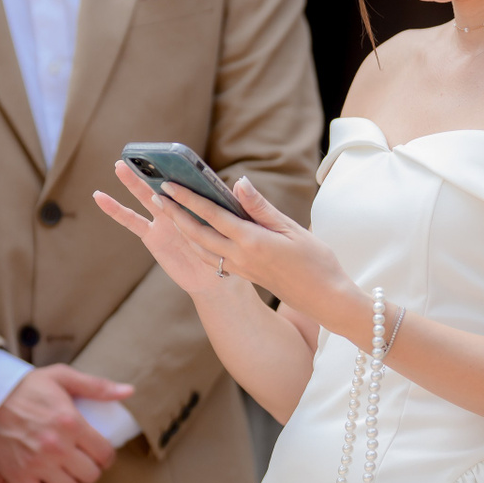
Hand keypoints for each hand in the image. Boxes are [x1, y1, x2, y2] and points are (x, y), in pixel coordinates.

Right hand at [0, 364, 132, 482]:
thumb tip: (128, 391)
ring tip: (67, 477)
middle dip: (90, 471)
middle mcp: (57, 446)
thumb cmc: (26, 387)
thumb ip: (96, 386)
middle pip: (90, 475)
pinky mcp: (19, 477)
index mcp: (71, 422)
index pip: (105, 454)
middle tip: (82, 465)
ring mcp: (38, 465)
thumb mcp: (62, 377)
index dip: (106, 457)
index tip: (100, 455)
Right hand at [94, 162, 250, 298]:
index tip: (171, 153)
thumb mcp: (252, 226)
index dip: (182, 167)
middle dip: (152, 169)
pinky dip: (116, 210)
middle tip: (138, 152)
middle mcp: (181, 207)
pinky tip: (100, 198)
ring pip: (146, 197)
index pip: (191, 179)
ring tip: (118, 165)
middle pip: (165, 184)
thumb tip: (241, 182)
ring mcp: (165, 220)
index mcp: (202, 200)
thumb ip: (249, 205)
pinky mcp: (152, 236)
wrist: (218, 280)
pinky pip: (132, 221)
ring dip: (133, 182)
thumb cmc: (234, 251)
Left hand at [120, 170, 357, 323]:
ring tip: (169, 212)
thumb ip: (261, 207)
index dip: (188, 199)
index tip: (169, 185)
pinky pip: (212, 259)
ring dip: (182, 230)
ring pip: (201, 248)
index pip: (212, 215)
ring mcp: (240, 269)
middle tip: (157, 195)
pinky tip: (194, 235)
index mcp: (252, 241)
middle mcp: (240, 257)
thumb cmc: (316, 261)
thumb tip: (238, 183)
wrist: (326, 299)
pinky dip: (198, 244)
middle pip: (198, 233)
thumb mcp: (291, 228)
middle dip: (175, 214)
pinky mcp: (244, 275)